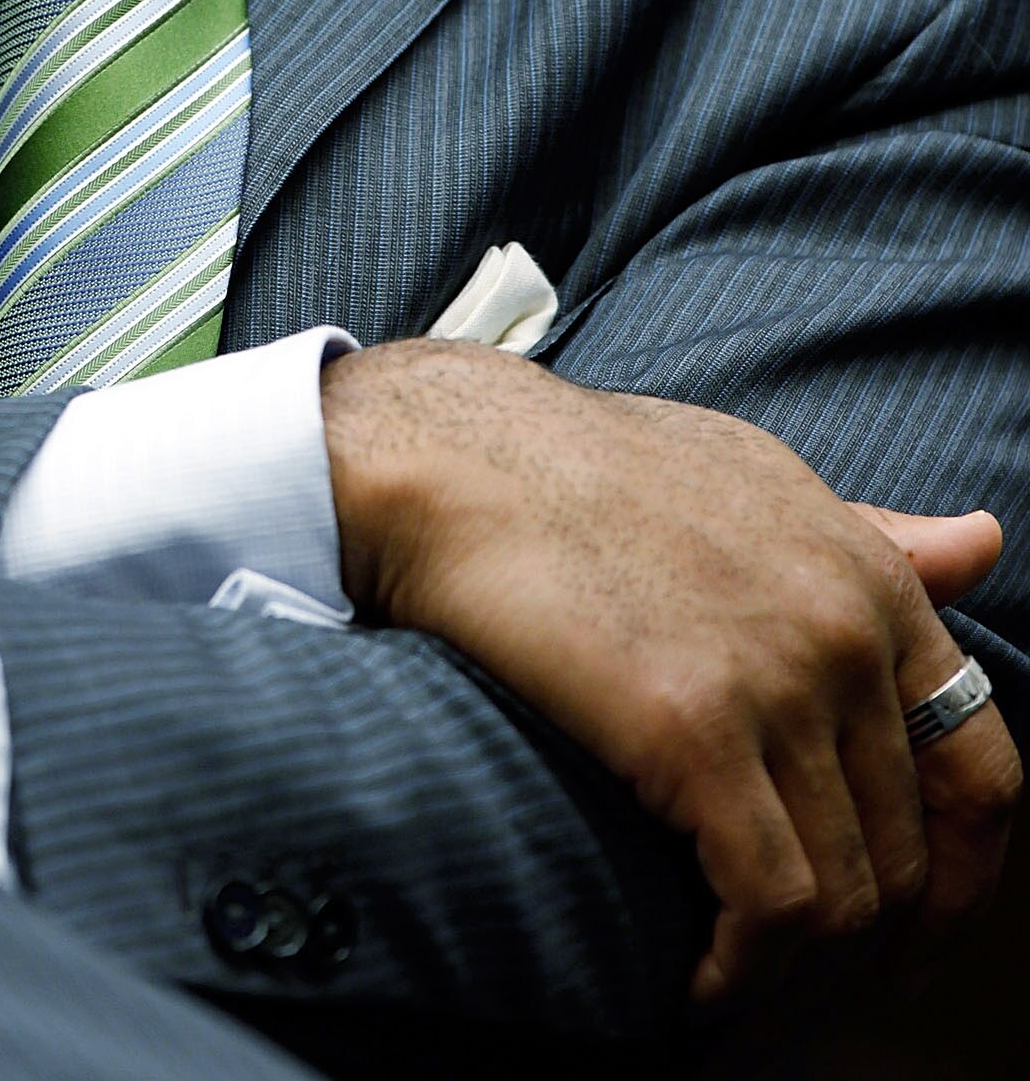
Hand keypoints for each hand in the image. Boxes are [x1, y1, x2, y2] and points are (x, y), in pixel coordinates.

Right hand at [322, 343, 1020, 1003]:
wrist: (463, 457)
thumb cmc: (592, 467)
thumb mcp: (759, 478)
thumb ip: (873, 534)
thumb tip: (985, 544)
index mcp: (868, 576)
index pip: (981, 767)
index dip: (962, 875)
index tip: (916, 928)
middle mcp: (844, 632)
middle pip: (907, 850)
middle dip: (863, 935)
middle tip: (799, 967)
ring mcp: (778, 681)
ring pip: (845, 893)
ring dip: (795, 968)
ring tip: (737, 975)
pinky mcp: (696, 731)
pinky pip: (771, 905)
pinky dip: (743, 973)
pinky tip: (700, 983)